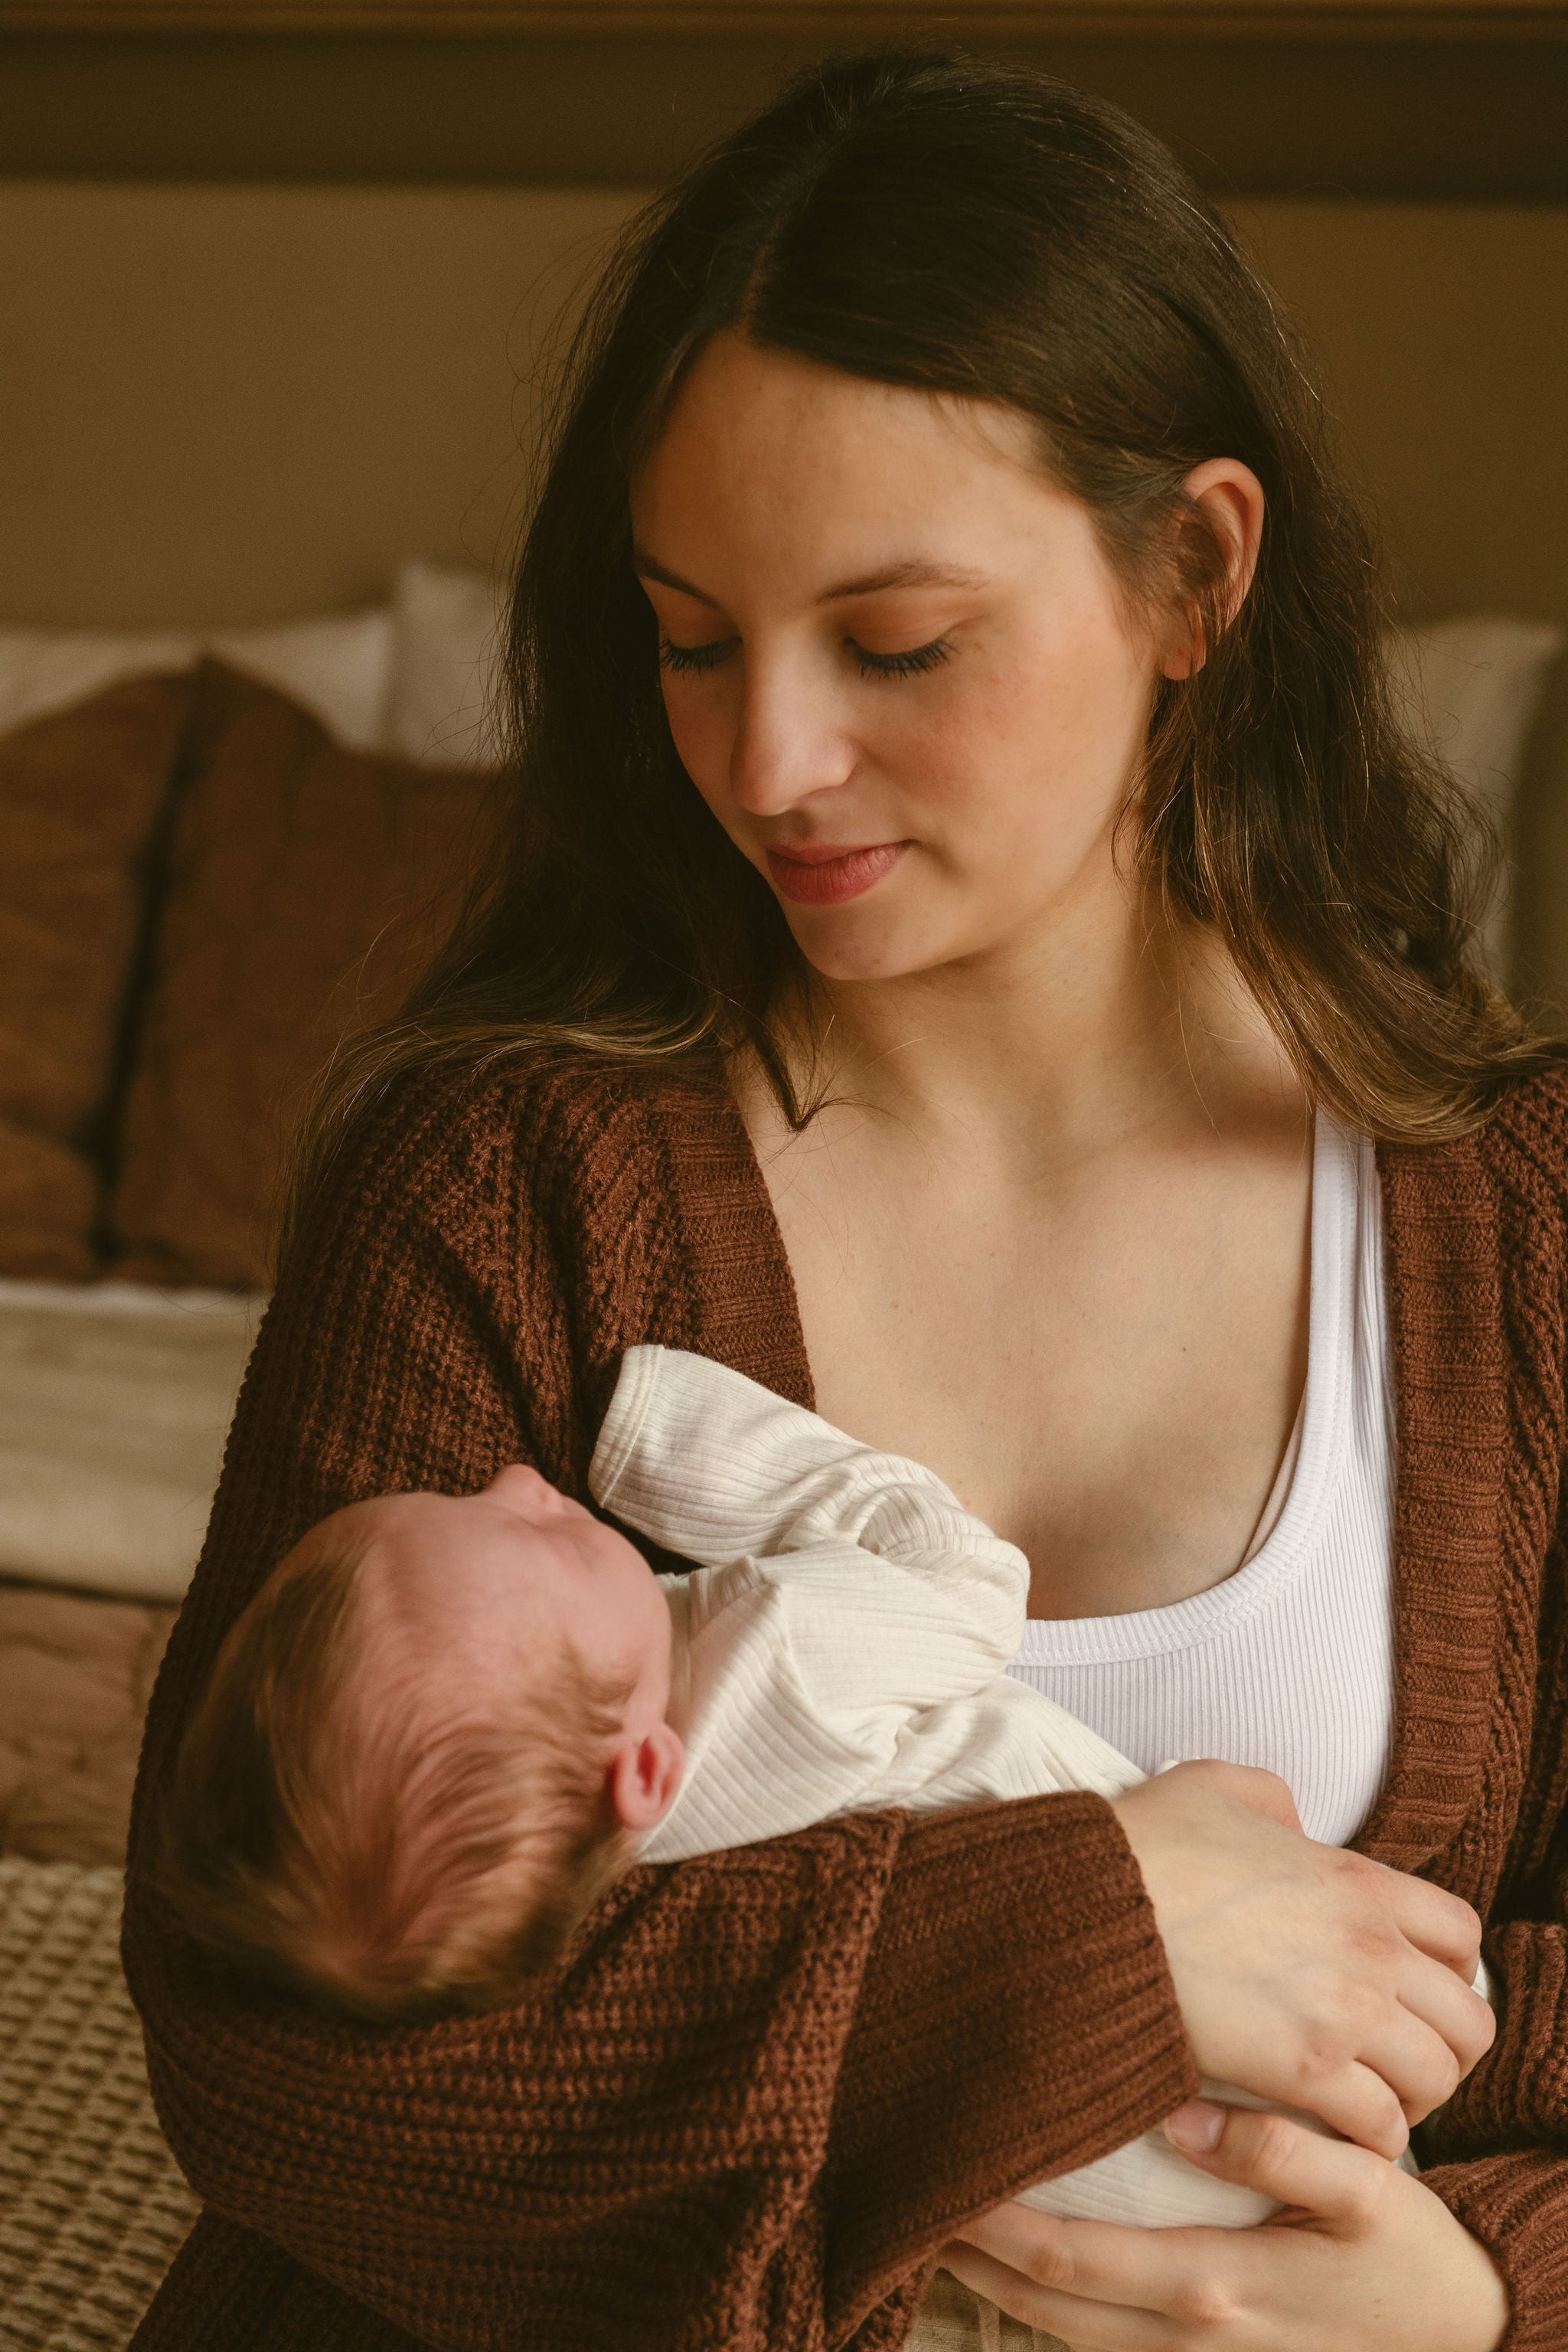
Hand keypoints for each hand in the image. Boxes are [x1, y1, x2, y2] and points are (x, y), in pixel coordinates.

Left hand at [940, 2101, 1509, 2350]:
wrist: (1457, 2336)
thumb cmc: (1405, 2255)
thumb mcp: (1366, 2192)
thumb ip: (1279, 2147)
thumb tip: (1185, 2113)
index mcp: (1211, 2287)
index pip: (1065, 2256)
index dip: (992, 2219)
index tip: (942, 2164)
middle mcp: (1182, 2336)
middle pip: (1039, 2300)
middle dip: (967, 2248)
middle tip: (907, 2179)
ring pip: (1054, 2330)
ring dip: (992, 2278)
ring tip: (936, 2209)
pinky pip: (1090, 2340)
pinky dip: (1039, 2302)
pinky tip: (1010, 2258)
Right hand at [1112, 1762, 1492, 2155]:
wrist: (1092, 1909)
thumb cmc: (1144, 1845)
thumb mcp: (1215, 1786)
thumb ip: (1272, 1801)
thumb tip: (1290, 1825)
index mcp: (1358, 1881)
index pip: (1460, 1935)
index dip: (1446, 1970)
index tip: (1408, 1991)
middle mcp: (1370, 1949)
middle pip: (1467, 2020)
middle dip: (1439, 2047)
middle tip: (1394, 2060)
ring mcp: (1343, 2012)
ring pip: (1436, 2080)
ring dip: (1409, 2098)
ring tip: (1364, 2100)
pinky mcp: (1304, 2071)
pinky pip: (1381, 2127)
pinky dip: (1366, 2138)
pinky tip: (1328, 2126)